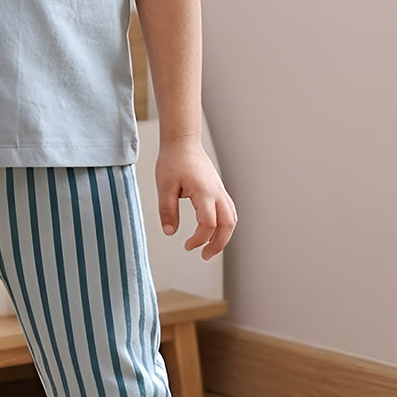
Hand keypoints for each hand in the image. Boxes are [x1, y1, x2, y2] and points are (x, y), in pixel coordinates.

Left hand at [155, 138, 236, 260]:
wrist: (182, 141)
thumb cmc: (173, 161)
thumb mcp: (164, 187)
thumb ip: (167, 211)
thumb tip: (170, 232)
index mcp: (204, 192)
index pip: (208, 224)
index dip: (199, 239)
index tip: (187, 245)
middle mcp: (216, 192)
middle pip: (228, 224)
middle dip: (218, 244)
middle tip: (204, 255)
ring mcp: (220, 190)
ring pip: (232, 218)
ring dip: (224, 236)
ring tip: (208, 247)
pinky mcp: (218, 189)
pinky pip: (228, 210)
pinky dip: (224, 225)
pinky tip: (211, 231)